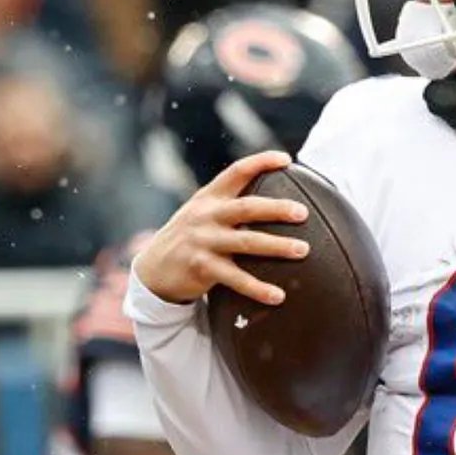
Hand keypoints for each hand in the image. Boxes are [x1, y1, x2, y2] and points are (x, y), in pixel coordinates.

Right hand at [133, 151, 310, 305]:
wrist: (153, 270)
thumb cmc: (191, 237)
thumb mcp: (203, 213)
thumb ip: (231, 203)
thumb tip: (275, 198)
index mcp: (209, 198)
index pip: (236, 172)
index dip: (260, 162)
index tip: (286, 159)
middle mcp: (206, 216)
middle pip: (246, 208)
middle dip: (276, 209)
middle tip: (303, 212)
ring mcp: (203, 241)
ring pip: (246, 243)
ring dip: (277, 246)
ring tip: (303, 250)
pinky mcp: (201, 267)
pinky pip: (235, 278)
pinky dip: (257, 288)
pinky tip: (278, 295)